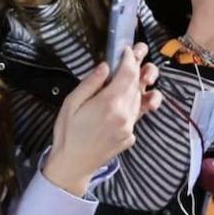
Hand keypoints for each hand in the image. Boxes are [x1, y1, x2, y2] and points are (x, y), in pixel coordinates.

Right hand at [42, 44, 160, 196]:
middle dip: (138, 66)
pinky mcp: (130, 137)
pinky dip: (136, 103)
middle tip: (140, 51)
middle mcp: (125, 115)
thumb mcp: (71, 103)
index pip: (127, 74)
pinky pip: (136, 114)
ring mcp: (129, 127)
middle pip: (137, 84)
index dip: (129, 59)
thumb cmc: (67, 133)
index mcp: (109, 104)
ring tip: (146, 72)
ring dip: (143, 84)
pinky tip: (133, 98)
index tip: (127, 49)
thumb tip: (105, 66)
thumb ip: (90, 83)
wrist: (73, 165)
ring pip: (141, 99)